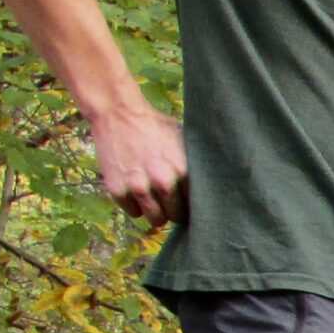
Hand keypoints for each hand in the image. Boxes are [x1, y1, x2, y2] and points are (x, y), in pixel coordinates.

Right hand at [87, 98, 185, 227]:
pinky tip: (137, 192)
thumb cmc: (156, 126)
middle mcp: (162, 182)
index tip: (191, 204)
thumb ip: (196, 166)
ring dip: (157, 213)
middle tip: (172, 202)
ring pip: (156, 220)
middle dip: (176, 211)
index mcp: (183, 171)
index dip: (194, 206)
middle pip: (177, 216)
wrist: (117, 112)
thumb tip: (216, 188)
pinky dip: (135, 206)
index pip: (197, 206)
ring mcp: (138, 187)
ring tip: (156, 200)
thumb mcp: (184, 141)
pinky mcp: (117, 189)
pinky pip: (133, 212)